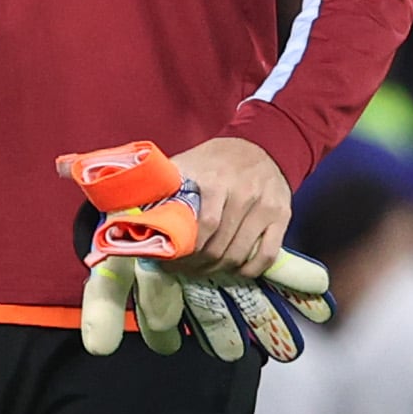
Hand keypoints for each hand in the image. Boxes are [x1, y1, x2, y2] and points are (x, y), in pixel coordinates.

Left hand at [170, 137, 290, 279]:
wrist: (260, 144)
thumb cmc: (215, 159)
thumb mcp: (186, 164)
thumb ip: (163, 187)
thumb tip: (130, 213)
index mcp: (216, 182)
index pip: (202, 229)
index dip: (184, 252)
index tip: (169, 261)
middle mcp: (244, 194)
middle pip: (218, 247)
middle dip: (197, 265)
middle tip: (184, 269)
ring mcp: (265, 207)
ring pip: (239, 254)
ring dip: (218, 269)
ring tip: (203, 270)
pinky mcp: (282, 216)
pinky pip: (268, 254)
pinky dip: (250, 269)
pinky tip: (236, 270)